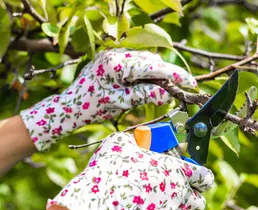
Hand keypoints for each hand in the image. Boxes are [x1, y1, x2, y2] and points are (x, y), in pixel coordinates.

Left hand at [20, 48, 196, 150]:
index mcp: (117, 63)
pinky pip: (136, 64)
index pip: (153, 66)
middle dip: (166, 75)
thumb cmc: (90, 107)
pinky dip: (145, 74)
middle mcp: (116, 54)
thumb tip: (168, 92)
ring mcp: (114, 55)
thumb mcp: (119, 103)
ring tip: (160, 92)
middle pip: (151, 61)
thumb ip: (144, 95)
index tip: (190, 82)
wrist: (67, 107)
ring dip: (156, 75)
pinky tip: (146, 87)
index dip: (174, 74)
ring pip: (145, 61)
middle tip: (176, 92)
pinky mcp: (113, 60)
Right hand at [47, 132, 213, 209]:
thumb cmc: (111, 166)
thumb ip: (136, 142)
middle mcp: (180, 194)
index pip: (205, 177)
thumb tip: (137, 140)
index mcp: (178, 170)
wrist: (101, 198)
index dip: (201, 178)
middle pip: (198, 203)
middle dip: (189, 200)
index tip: (193, 178)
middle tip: (173, 196)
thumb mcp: (122, 143)